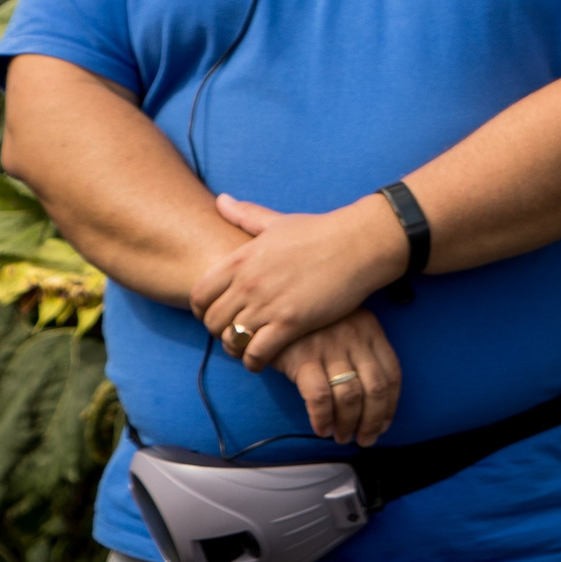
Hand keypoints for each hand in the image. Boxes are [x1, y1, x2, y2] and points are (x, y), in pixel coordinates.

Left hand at [192, 195, 408, 371]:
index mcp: (242, 258)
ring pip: (231, 339)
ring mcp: (268, 303)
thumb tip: (221, 200)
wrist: (360, 244)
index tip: (216, 314)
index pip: (200, 294)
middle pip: (212, 321)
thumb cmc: (322, 231)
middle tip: (234, 334)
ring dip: (236, 348)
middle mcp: (248, 283)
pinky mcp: (291, 322)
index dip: (202, 310)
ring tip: (247, 349)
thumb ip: (245, 215)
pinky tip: (262, 360)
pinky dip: (254, 361)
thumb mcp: (278, 221)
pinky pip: (257, 352)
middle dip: (219, 332)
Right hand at [276, 307, 402, 445]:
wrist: (274, 308)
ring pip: (351, 396)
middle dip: (373, 421)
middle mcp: (355, 337)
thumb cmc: (313, 324)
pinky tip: (322, 428)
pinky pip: (320, 397)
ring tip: (342, 437)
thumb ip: (361, 352)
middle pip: (375, 389)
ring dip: (349, 424)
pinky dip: (323, 418)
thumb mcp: (346, 326)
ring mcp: (330, 347)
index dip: (390, 405)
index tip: (383, 424)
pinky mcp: (303, 358)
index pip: (392, 374)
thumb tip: (371, 400)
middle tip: (365, 439)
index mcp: (371, 330)